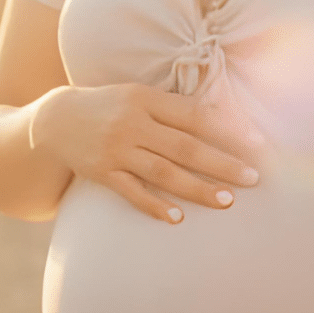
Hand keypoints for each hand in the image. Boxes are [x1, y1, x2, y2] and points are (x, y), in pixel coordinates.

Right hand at [31, 83, 262, 223]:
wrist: (56, 120)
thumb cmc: (108, 106)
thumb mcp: (136, 94)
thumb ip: (171, 107)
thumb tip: (221, 117)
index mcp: (144, 98)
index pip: (193, 114)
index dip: (227, 129)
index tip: (258, 143)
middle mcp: (131, 123)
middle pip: (184, 146)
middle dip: (221, 163)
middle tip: (253, 178)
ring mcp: (116, 149)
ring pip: (163, 172)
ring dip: (197, 188)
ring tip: (227, 201)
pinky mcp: (102, 172)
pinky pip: (131, 191)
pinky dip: (154, 204)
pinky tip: (176, 217)